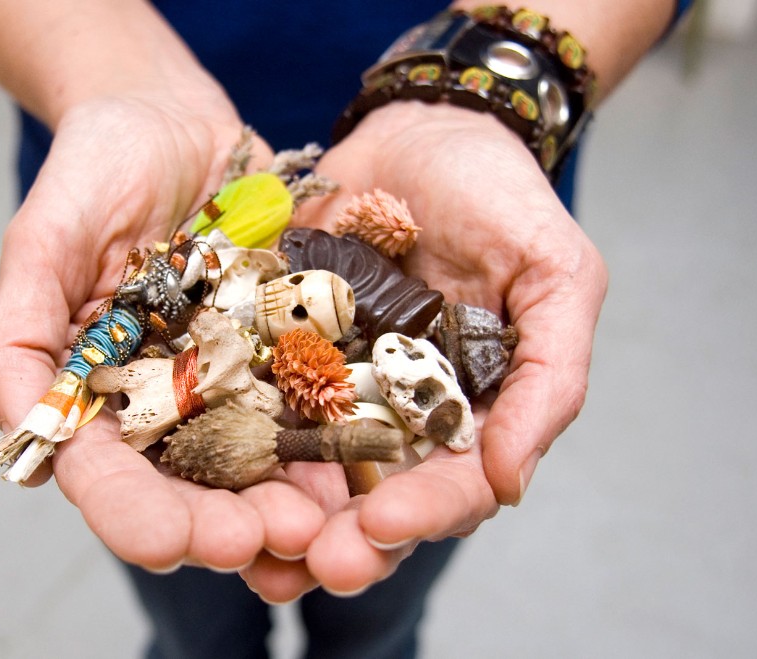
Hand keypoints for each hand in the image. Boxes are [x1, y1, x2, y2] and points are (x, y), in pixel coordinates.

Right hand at [0, 97, 326, 579]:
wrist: (173, 118)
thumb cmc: (95, 168)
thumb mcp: (44, 237)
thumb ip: (20, 330)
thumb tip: (22, 425)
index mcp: (95, 390)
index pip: (104, 471)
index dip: (133, 511)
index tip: (171, 540)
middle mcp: (163, 399)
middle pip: (188, 483)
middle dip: (224, 521)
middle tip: (267, 540)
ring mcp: (230, 378)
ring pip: (259, 458)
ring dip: (289, 497)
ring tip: (322, 523)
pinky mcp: (284, 349)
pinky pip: (314, 398)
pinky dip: (336, 436)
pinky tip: (363, 462)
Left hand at [246, 101, 607, 594]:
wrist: (423, 125)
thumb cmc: (502, 197)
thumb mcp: (555, 276)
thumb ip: (549, 376)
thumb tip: (511, 484)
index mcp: (465, 410)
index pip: (451, 485)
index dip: (424, 511)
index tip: (384, 523)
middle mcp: (395, 411)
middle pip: (371, 498)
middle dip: (344, 538)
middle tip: (312, 562)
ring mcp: (331, 382)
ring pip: (304, 470)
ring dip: (280, 515)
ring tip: (250, 548)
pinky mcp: (277, 345)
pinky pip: (249, 399)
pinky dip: (228, 439)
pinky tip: (201, 470)